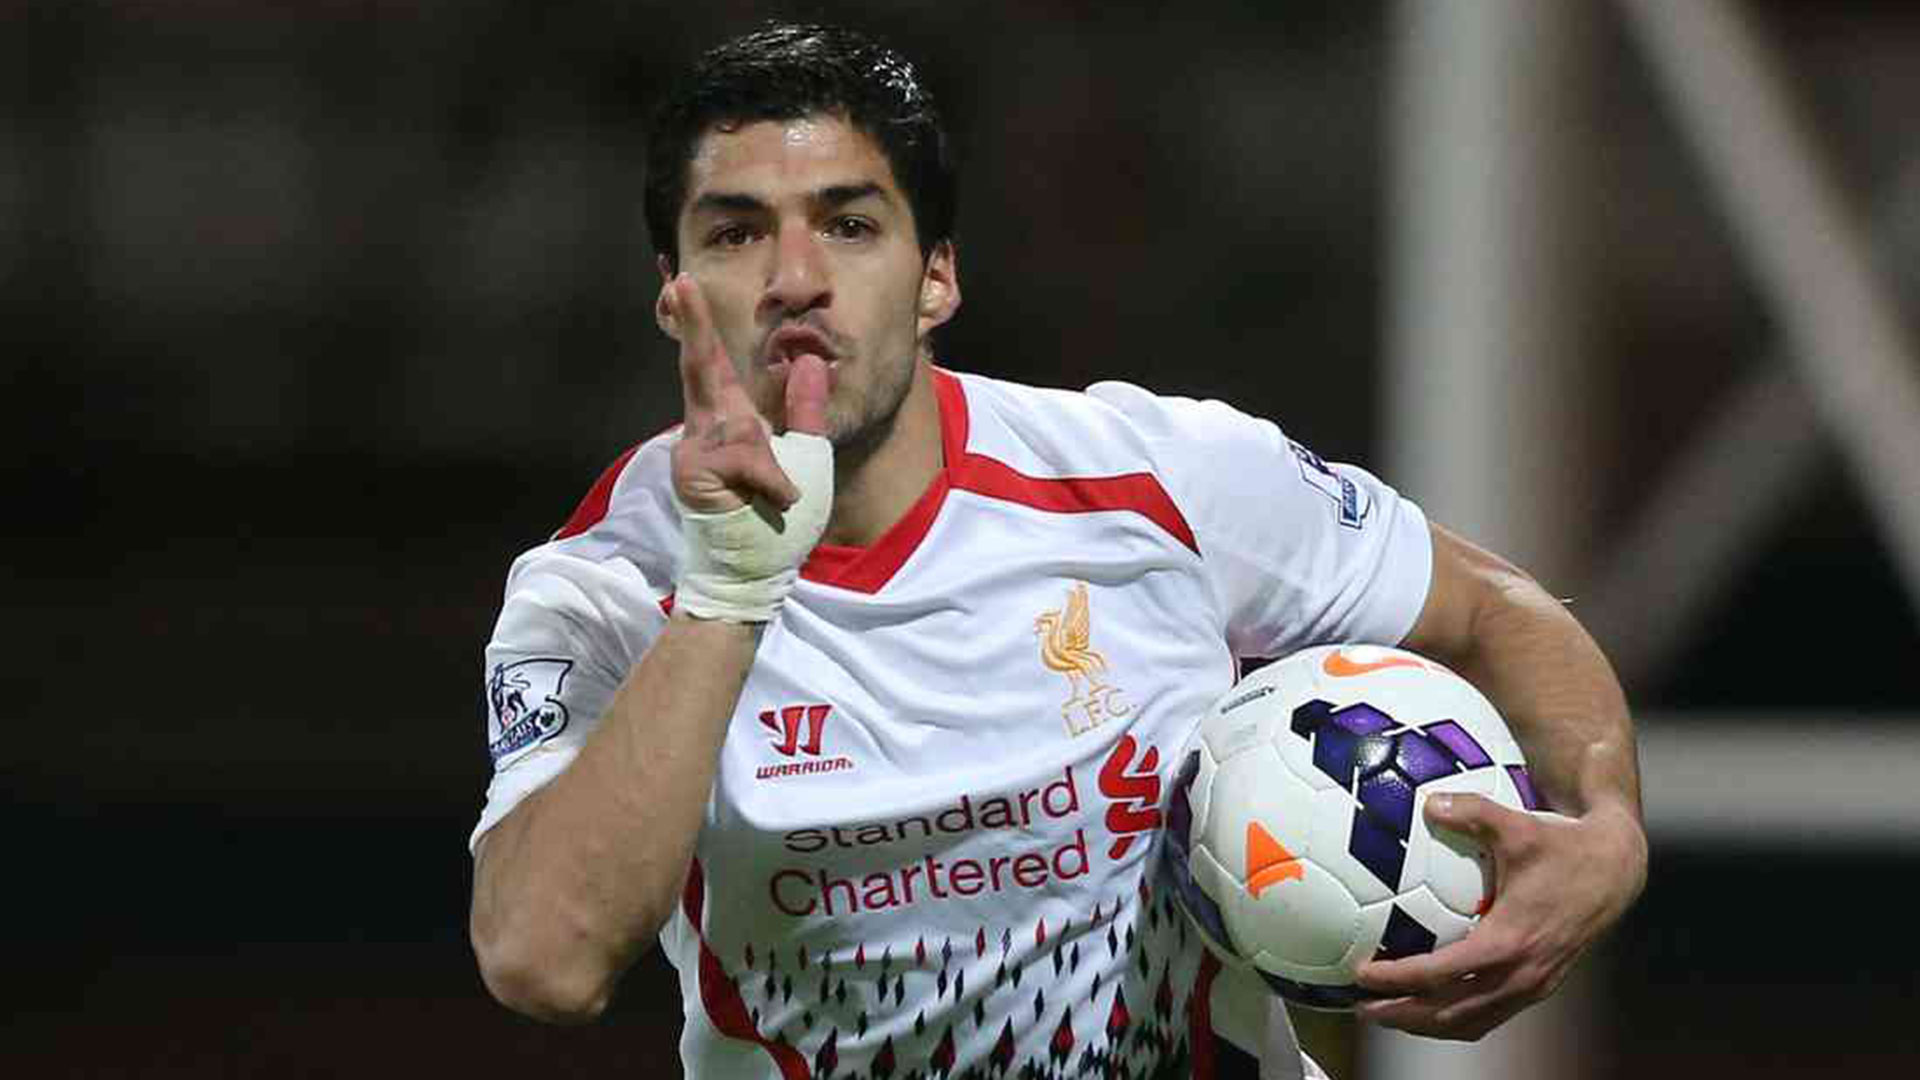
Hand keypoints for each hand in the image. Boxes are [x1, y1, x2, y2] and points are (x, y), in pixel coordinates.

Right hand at [665, 274, 828, 513]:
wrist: (753, 571)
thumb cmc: (775, 520)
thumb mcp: (806, 458)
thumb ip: (804, 412)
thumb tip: (809, 361)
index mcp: (729, 420)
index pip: (713, 364)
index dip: (698, 324)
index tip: (684, 284)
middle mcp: (706, 429)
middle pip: (698, 369)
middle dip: (692, 327)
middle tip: (680, 283)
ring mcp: (695, 452)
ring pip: (743, 431)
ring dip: (769, 463)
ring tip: (781, 495)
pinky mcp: (694, 475)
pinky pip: (744, 461)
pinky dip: (770, 480)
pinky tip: (778, 500)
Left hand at [1354, 793, 1646, 1040]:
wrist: (1617, 871)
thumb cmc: (1563, 846)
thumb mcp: (1517, 826)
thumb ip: (1473, 813)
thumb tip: (1429, 803)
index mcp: (1509, 942)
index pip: (1440, 973)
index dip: (1397, 978)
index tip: (1361, 972)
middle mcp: (1521, 973)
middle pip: (1449, 1012)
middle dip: (1402, 1013)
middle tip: (1359, 1006)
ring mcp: (1532, 985)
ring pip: (1470, 1022)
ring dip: (1426, 1024)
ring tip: (1386, 1013)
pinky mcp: (1539, 986)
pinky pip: (1490, 1015)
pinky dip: (1455, 1018)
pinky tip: (1431, 1005)